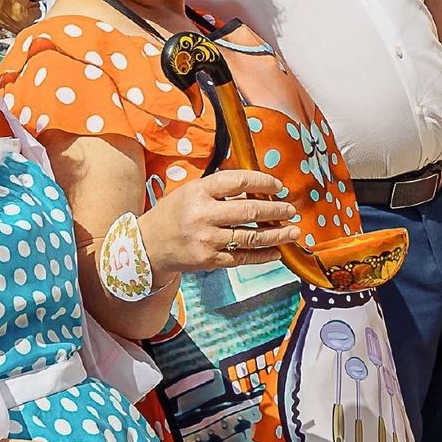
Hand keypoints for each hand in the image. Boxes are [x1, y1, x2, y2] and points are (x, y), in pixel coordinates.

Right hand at [137, 169, 300, 275]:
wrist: (148, 246)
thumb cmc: (175, 213)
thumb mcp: (193, 192)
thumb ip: (223, 191)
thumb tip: (260, 191)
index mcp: (199, 192)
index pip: (239, 181)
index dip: (263, 182)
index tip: (278, 186)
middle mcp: (203, 215)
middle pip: (250, 211)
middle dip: (276, 210)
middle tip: (291, 209)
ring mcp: (207, 240)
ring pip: (251, 237)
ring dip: (277, 234)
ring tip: (293, 231)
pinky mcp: (209, 260)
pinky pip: (243, 258)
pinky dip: (263, 255)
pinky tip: (277, 251)